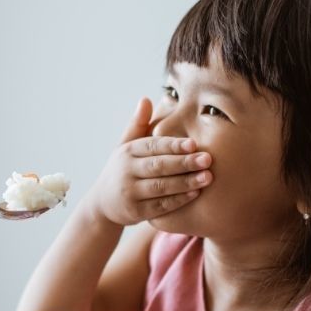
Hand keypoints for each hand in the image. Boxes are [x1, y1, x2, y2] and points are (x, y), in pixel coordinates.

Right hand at [84, 97, 211, 225]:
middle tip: (208, 159)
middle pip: (158, 166)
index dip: (173, 145)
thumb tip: (145, 99)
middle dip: (184, 162)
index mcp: (127, 152)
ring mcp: (130, 192)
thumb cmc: (122, 169)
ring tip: (208, 177)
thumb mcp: (124, 146)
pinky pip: (160, 206)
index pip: (152, 146)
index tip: (194, 143)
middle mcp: (126, 171)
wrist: (102, 203)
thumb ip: (138, 124)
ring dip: (186, 182)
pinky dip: (179, 200)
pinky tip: (196, 194)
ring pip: (161, 187)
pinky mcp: (135, 212)